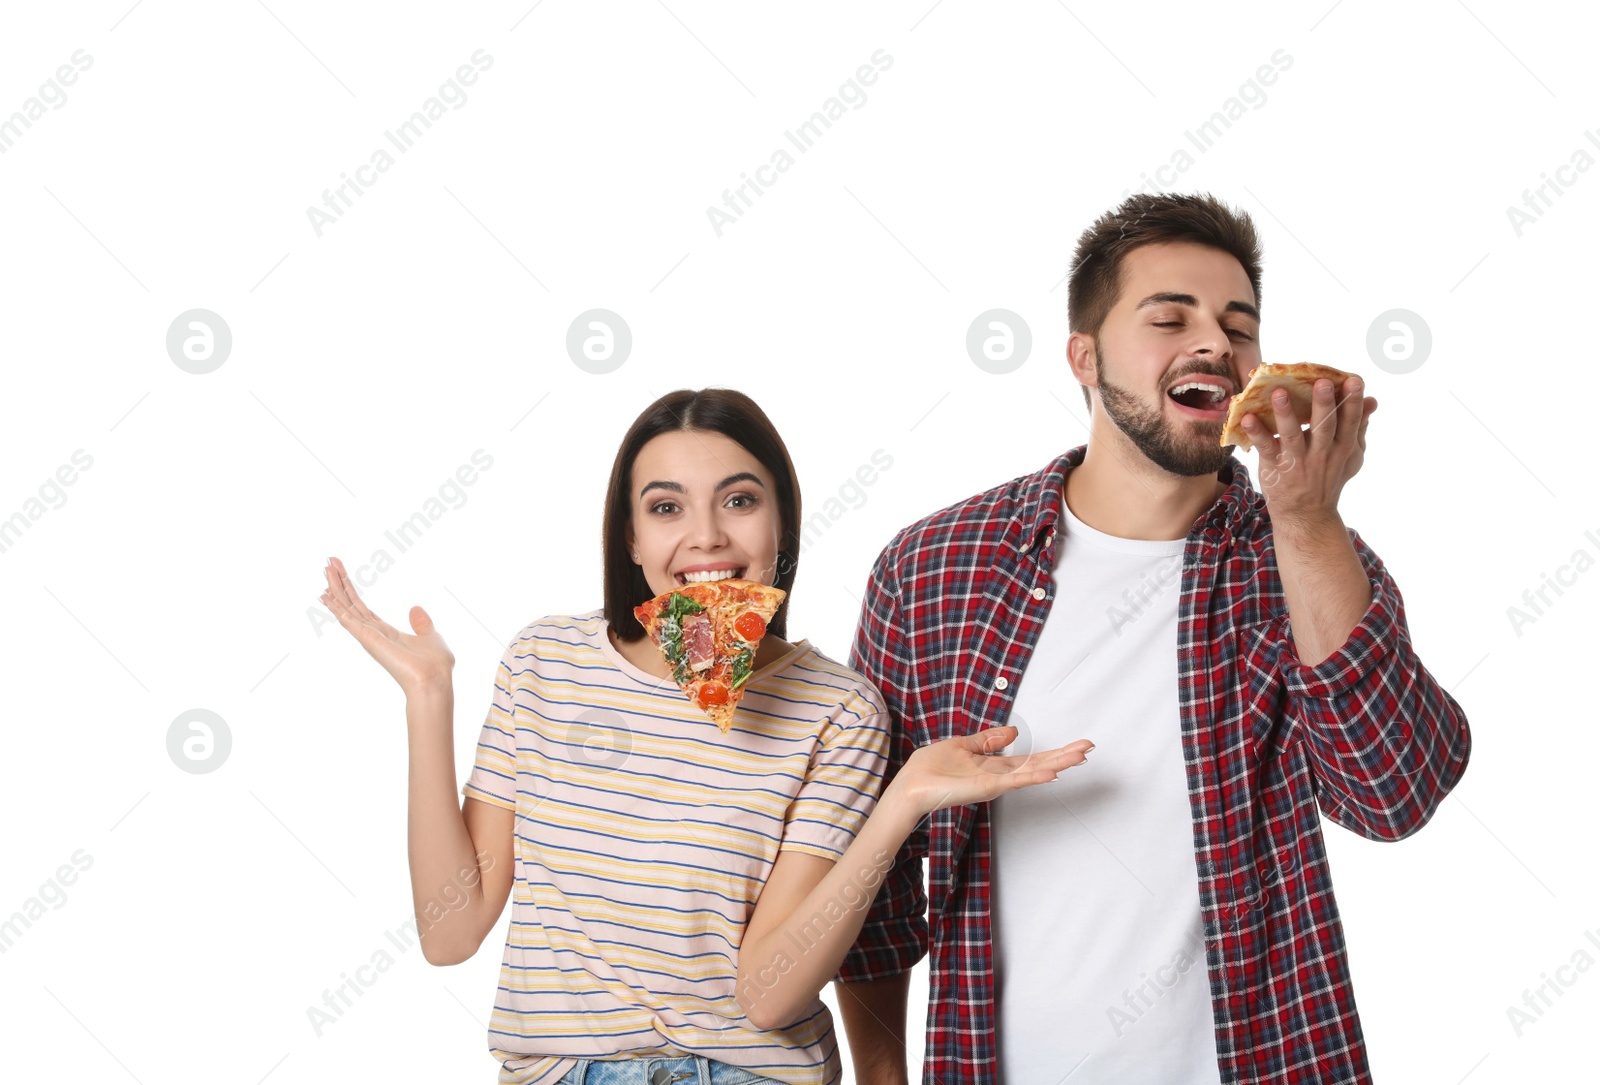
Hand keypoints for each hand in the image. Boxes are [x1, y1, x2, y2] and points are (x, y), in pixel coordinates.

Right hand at [319, 556, 454, 696]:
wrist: (434, 681)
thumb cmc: (435, 665)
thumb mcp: (431, 636)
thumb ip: (422, 623)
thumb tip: (415, 608)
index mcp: (386, 633)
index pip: (363, 608)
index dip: (352, 592)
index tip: (342, 574)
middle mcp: (373, 634)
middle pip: (351, 604)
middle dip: (340, 583)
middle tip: (329, 563)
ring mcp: (368, 637)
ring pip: (346, 607)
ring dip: (335, 588)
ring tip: (325, 568)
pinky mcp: (368, 639)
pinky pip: (348, 620)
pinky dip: (336, 607)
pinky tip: (324, 595)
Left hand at [888, 726, 1092, 816]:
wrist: (911, 787)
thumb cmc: (930, 769)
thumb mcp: (962, 745)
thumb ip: (988, 739)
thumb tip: (1013, 731)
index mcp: (994, 765)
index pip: (1030, 758)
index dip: (1053, 752)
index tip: (1077, 745)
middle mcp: (999, 775)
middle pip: (1038, 764)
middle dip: (1064, 755)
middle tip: (1090, 748)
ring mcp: (995, 782)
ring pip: (1033, 771)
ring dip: (1057, 763)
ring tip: (1080, 756)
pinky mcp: (986, 787)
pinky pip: (1015, 781)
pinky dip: (1034, 776)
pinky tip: (1052, 772)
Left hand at [1240, 375, 1376, 530]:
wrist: (1307, 516)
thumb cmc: (1328, 477)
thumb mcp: (1350, 456)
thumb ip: (1359, 427)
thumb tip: (1372, 400)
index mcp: (1341, 447)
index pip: (1350, 422)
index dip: (1352, 401)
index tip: (1354, 381)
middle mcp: (1321, 453)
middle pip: (1324, 426)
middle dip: (1324, 404)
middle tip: (1323, 382)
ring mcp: (1297, 461)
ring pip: (1292, 435)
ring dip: (1285, 413)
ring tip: (1278, 393)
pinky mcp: (1275, 467)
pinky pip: (1265, 448)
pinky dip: (1256, 433)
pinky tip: (1247, 418)